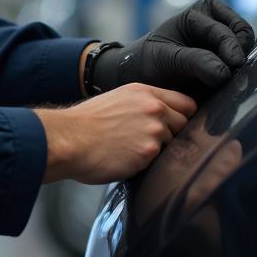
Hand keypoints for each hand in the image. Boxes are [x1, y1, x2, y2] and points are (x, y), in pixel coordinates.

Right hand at [35, 83, 196, 183]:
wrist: (70, 140)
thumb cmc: (87, 123)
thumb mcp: (118, 100)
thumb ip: (143, 104)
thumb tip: (163, 117)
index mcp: (146, 92)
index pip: (186, 103)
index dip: (183, 116)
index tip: (176, 126)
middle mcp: (154, 108)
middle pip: (185, 124)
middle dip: (172, 135)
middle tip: (148, 142)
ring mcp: (154, 130)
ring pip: (173, 145)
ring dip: (159, 151)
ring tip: (132, 151)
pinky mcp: (149, 152)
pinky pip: (161, 161)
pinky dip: (148, 164)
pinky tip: (129, 160)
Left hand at [93, 0, 254, 95]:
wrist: (143, 78)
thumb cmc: (150, 61)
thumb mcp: (166, 59)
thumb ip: (195, 62)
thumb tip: (225, 73)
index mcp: (201, 12)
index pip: (226, 30)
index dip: (231, 48)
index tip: (233, 66)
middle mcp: (218, 23)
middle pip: (244, 38)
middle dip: (241, 58)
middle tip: (236, 80)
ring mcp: (227, 44)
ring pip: (250, 54)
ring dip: (245, 70)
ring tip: (235, 87)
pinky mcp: (231, 64)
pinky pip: (247, 70)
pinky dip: (243, 80)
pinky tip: (234, 92)